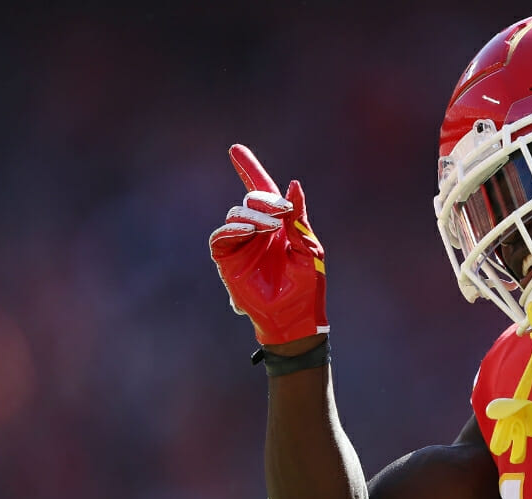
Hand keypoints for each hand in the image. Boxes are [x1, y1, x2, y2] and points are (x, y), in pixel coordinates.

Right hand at [209, 144, 327, 344]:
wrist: (294, 316)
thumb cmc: (307, 285)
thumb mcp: (309, 248)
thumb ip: (299, 218)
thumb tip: (294, 184)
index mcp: (280, 224)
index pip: (262, 191)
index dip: (249, 169)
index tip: (234, 149)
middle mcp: (258, 229)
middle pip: (252, 199)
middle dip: (265, 199)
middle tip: (282, 213)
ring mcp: (241, 243)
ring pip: (236, 214)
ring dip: (253, 215)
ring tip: (269, 228)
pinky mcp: (227, 259)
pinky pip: (221, 236)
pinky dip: (233, 229)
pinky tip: (249, 231)